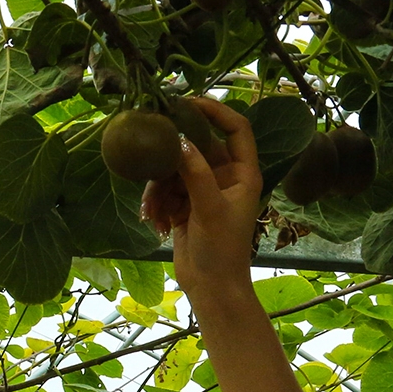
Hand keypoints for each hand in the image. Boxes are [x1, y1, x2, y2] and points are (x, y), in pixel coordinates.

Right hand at [139, 96, 263, 310]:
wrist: (211, 288)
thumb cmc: (222, 250)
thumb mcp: (210, 209)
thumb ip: (196, 173)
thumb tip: (179, 141)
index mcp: (243, 173)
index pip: (236, 128)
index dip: (216, 111)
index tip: (188, 102)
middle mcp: (225, 176)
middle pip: (197, 146)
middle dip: (173, 152)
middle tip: (149, 141)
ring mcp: (203, 189)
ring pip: (175, 169)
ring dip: (159, 187)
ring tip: (152, 210)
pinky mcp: (184, 204)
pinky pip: (165, 189)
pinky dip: (156, 202)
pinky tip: (152, 221)